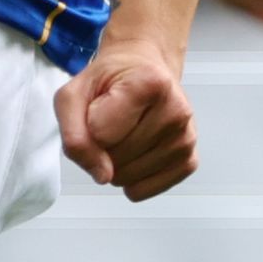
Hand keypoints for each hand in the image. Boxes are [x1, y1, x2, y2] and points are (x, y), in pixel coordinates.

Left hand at [55, 33, 199, 200]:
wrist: (143, 71)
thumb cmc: (110, 82)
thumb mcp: (73, 96)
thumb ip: (74, 136)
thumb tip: (102, 175)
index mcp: (151, 83)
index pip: (100, 133)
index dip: (89, 125)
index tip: (101, 106)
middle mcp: (177, 110)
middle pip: (114, 158)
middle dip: (102, 146)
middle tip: (113, 120)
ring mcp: (186, 138)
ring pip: (126, 178)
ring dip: (114, 164)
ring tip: (125, 133)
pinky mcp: (189, 161)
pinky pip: (142, 191)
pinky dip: (129, 179)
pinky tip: (136, 153)